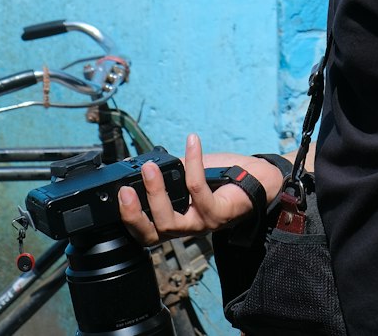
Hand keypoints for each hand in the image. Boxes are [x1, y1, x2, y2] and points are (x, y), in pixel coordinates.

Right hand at [118, 133, 284, 245]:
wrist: (261, 179)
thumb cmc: (224, 176)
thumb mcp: (189, 173)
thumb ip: (169, 173)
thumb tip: (141, 162)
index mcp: (177, 219)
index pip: (146, 230)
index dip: (128, 218)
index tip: (116, 194)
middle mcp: (187, 227)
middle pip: (153, 234)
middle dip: (134, 215)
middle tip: (124, 190)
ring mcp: (202, 224)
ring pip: (171, 221)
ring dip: (157, 193)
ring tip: (149, 167)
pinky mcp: (219, 214)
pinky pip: (198, 192)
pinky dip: (193, 164)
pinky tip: (192, 143)